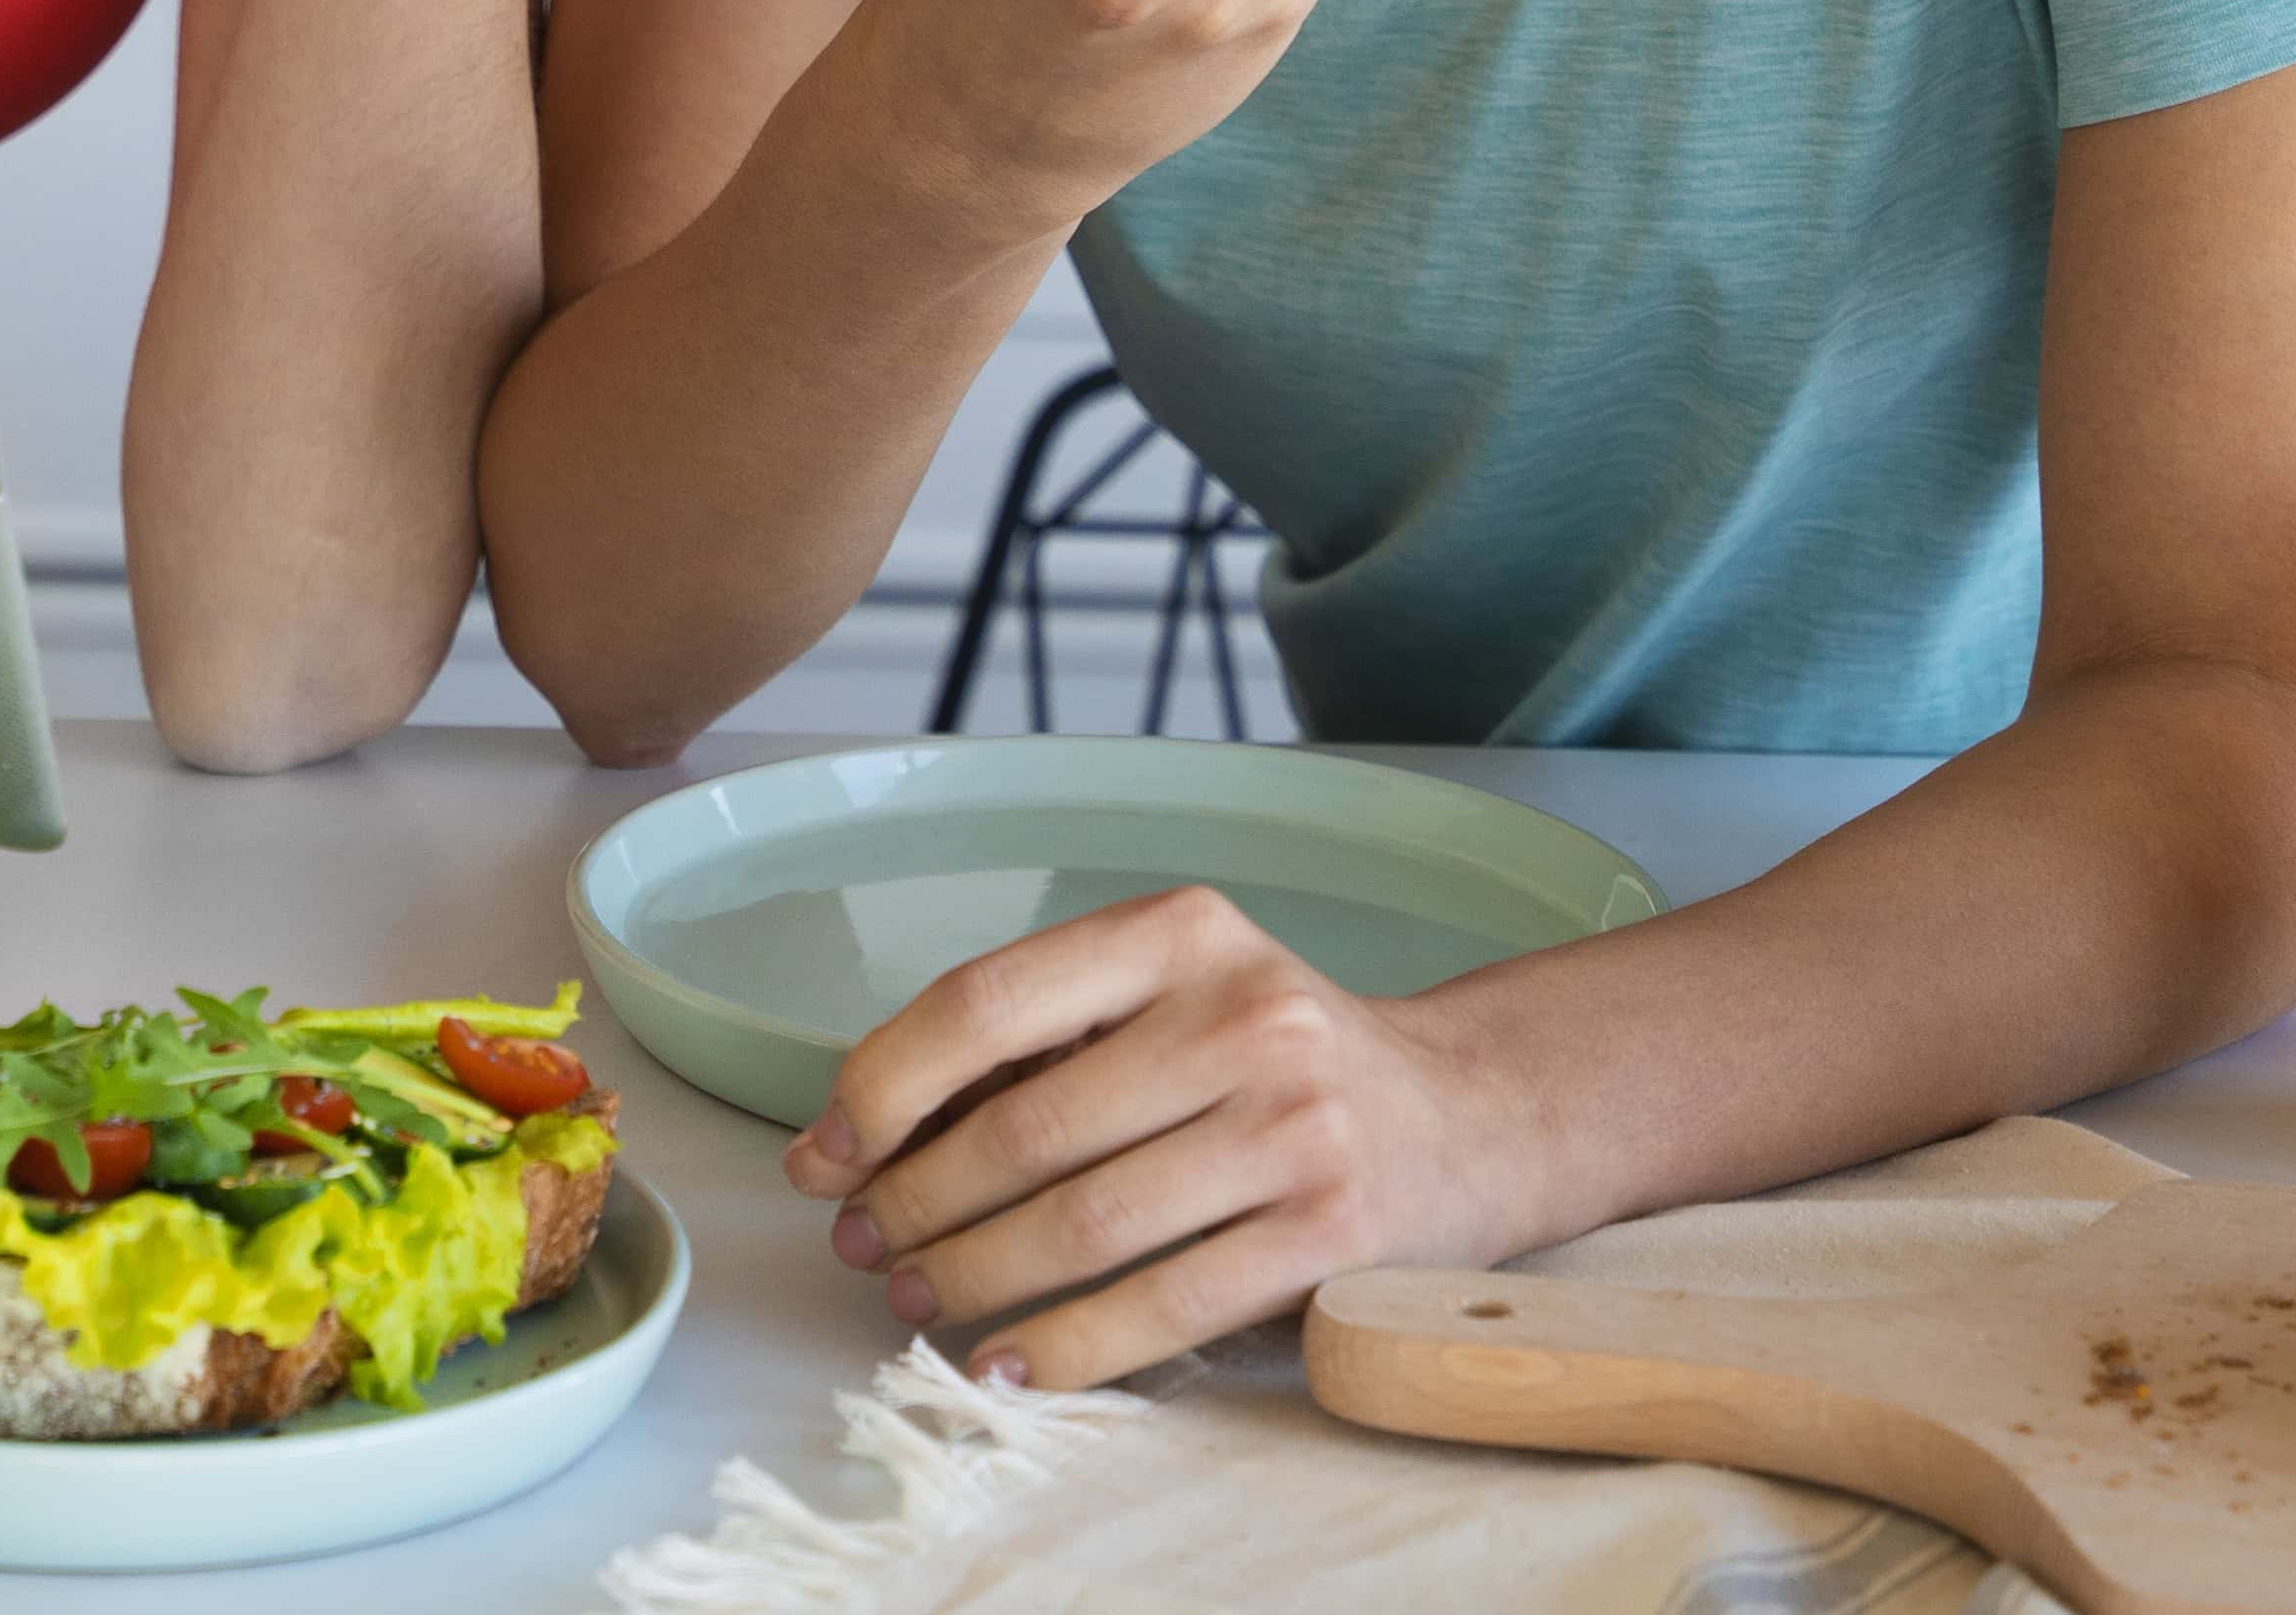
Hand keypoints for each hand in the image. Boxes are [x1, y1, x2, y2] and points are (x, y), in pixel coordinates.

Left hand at [789, 889, 1537, 1386]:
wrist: (1472, 1118)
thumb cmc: (1278, 1061)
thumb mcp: (1174, 997)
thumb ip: (1042, 1041)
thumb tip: (857, 1133)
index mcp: (1178, 933)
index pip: (985, 1001)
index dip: (881, 1086)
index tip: (824, 1153)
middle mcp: (1241, 1014)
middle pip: (1024, 1126)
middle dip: (915, 1199)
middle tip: (863, 1244)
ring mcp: (1295, 1126)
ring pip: (1082, 1222)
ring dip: (973, 1275)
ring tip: (917, 1300)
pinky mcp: (1333, 1232)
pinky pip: (1164, 1304)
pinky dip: (1068, 1345)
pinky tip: (1010, 1363)